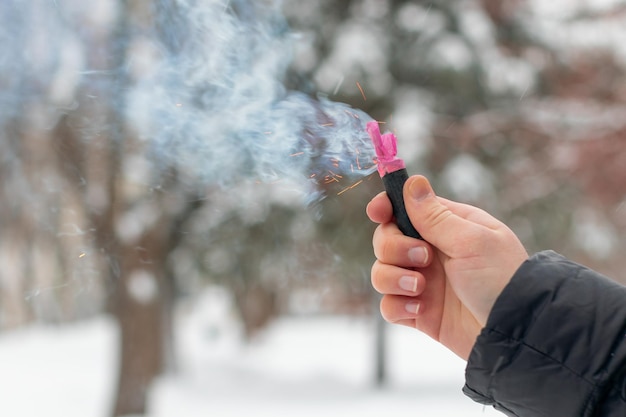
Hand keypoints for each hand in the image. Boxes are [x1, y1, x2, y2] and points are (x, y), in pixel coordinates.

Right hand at [367, 175, 527, 358]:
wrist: (513, 332)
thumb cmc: (502, 279)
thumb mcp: (471, 240)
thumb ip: (435, 215)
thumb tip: (413, 180)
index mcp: (447, 227)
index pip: (405, 208)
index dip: (386, 207)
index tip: (377, 213)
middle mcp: (431, 252)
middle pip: (385, 239)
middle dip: (393, 247)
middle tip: (423, 257)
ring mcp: (423, 282)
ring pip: (381, 271)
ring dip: (393, 277)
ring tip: (420, 288)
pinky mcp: (419, 312)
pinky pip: (388, 305)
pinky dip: (397, 305)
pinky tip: (418, 309)